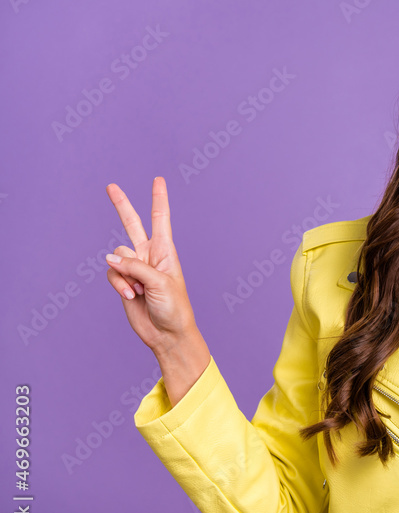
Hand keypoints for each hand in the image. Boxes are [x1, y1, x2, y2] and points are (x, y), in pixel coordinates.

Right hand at [104, 177, 199, 355]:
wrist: (167, 333)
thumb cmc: (174, 307)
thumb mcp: (159, 282)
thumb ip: (134, 267)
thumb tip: (109, 258)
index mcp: (166, 251)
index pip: (160, 219)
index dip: (158, 199)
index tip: (158, 179)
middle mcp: (149, 255)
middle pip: (132, 224)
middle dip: (121, 206)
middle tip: (110, 186)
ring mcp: (135, 268)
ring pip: (116, 257)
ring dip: (124, 274)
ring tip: (137, 290)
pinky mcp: (124, 281)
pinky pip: (111, 273)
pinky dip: (118, 284)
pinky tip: (129, 295)